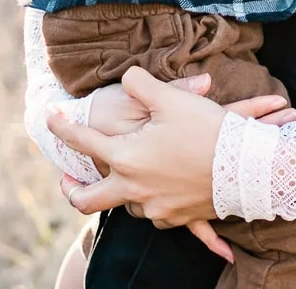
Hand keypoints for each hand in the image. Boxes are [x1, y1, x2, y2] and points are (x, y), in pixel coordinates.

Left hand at [56, 72, 295, 265]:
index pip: (82, 142)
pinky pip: (157, 216)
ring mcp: (154, 208)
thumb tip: (127, 78)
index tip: (49, 116)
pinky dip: (154, 205)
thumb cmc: (205, 131)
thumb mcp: (170, 98)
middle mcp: (133, 188)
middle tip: (67, 178)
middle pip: (86, 200)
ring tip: (124, 176)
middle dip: (71, 189)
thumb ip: (140, 84)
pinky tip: (158, 194)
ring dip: (120, 192)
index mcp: (125, 158)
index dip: (60, 126)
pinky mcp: (176, 218)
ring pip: (125, 207)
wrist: (245, 169)